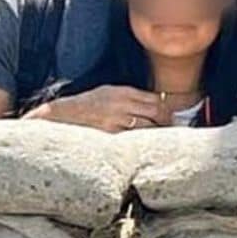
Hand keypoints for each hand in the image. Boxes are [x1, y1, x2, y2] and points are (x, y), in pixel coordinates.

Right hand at [27, 85, 170, 132]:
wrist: (64, 114)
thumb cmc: (89, 103)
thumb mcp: (109, 91)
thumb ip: (132, 97)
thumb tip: (157, 103)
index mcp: (123, 92)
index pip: (155, 100)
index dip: (167, 110)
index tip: (171, 117)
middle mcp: (121, 105)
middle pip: (156, 113)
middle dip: (167, 121)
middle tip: (172, 129)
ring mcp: (116, 121)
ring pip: (147, 128)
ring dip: (157, 133)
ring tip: (161, 139)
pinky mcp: (110, 135)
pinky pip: (133, 139)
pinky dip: (141, 142)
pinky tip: (145, 146)